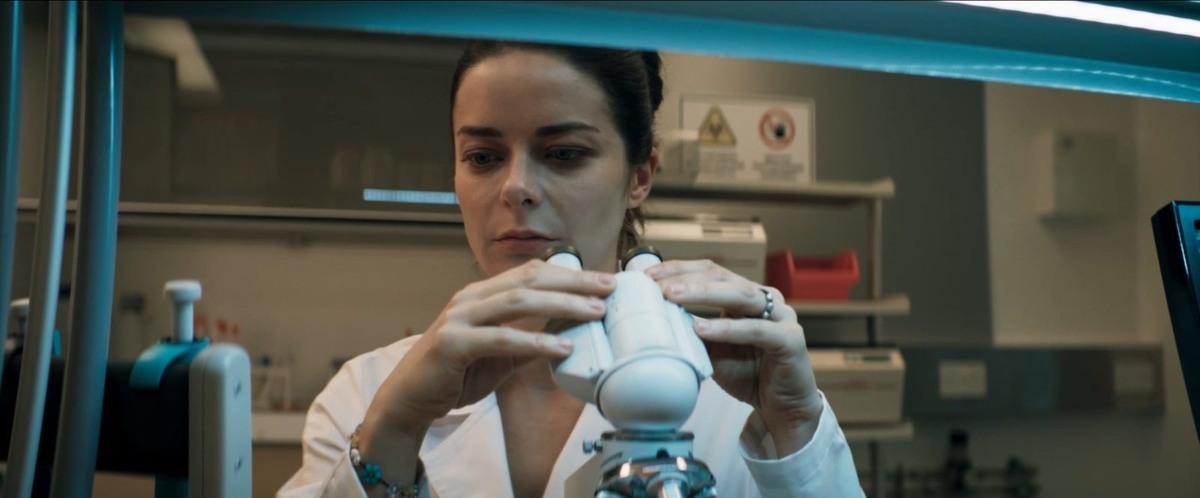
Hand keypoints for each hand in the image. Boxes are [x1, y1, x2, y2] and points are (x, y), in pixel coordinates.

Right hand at [365, 259, 615, 434]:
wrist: (409, 399)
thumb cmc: (455, 374)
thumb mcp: (501, 355)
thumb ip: (530, 341)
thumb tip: (570, 334)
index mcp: (482, 294)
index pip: (533, 273)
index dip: (570, 274)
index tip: (605, 280)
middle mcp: (471, 298)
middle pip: (530, 279)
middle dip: (574, 282)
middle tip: (610, 287)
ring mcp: (459, 318)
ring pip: (518, 301)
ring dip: (562, 304)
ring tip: (595, 312)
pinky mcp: (453, 344)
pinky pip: (501, 338)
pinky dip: (535, 341)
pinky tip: (563, 347)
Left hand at [645, 259, 824, 455]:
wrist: (781, 407)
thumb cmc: (748, 374)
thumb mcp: (711, 350)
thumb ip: (692, 332)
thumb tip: (655, 317)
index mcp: (745, 295)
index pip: (710, 272)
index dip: (679, 269)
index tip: (648, 276)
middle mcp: (765, 299)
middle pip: (722, 277)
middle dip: (687, 279)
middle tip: (656, 285)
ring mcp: (781, 316)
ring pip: (740, 295)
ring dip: (704, 294)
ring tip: (674, 296)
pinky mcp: (790, 338)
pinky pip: (756, 329)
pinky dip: (727, 328)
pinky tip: (702, 329)